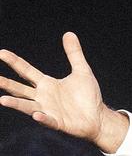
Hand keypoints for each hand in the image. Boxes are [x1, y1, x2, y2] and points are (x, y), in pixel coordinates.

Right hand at [0, 32, 127, 151]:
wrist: (99, 117)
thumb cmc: (87, 96)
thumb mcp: (82, 71)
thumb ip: (74, 54)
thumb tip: (68, 33)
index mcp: (46, 84)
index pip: (26, 71)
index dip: (14, 62)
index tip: (1, 52)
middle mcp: (43, 97)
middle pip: (20, 89)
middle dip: (6, 84)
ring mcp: (49, 111)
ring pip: (27, 107)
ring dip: (16, 104)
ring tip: (2, 100)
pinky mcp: (59, 123)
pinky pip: (48, 120)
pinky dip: (42, 118)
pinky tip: (36, 115)